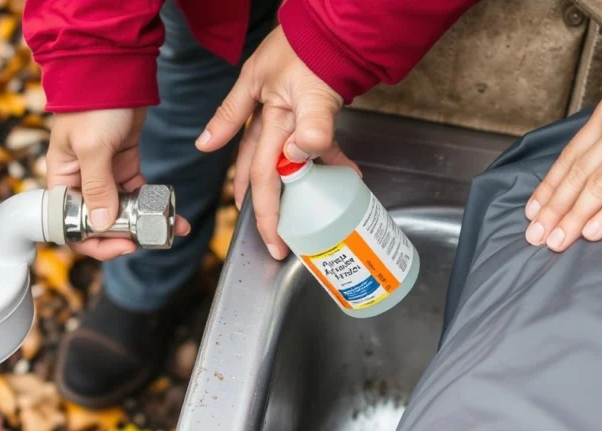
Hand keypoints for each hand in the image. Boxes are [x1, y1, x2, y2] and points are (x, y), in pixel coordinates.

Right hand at [47, 108, 189, 260]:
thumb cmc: (93, 103)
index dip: (94, 242)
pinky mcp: (124, 166)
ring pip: (123, 211)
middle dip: (127, 235)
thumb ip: (96, 187)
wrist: (115, 71)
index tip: (122, 245)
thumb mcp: (92, 146)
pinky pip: (138, 194)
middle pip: (100, 223)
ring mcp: (104, 175)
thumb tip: (102, 225)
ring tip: (172, 229)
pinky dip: (154, 205)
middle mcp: (81, 182)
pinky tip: (172, 213)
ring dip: (146, 223)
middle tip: (152, 238)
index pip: (71, 225)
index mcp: (62, 180)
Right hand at [196, 26, 359, 259]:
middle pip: (259, 169)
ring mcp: (283, 111)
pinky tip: (344, 171)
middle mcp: (268, 115)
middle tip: (272, 237)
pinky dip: (323, 158)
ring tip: (291, 213)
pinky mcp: (303, 106)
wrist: (331, 22)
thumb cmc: (312, 46)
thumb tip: (298, 159)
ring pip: (278, 158)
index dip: (260, 207)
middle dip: (263, 206)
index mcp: (264, 114)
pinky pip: (310, 140)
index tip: (269, 236)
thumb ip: (312, 127)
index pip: (257, 171)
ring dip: (286, 186)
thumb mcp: (312, 89)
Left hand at [524, 62, 601, 251]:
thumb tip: (592, 158)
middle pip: (577, 176)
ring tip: (556, 241)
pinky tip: (592, 232)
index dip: (549, 187)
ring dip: (573, 217)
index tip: (532, 211)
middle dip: (553, 209)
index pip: (570, 157)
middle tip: (535, 235)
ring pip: (598, 187)